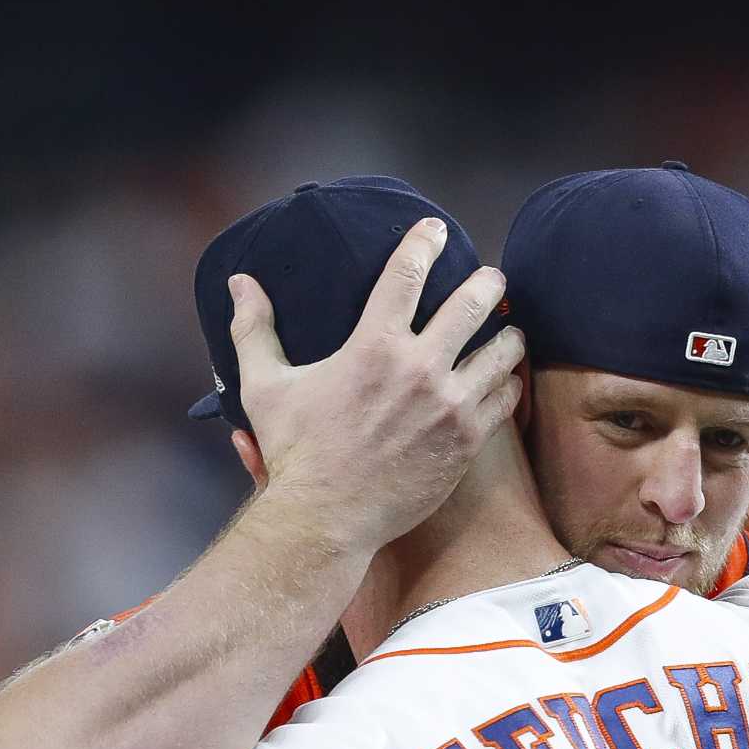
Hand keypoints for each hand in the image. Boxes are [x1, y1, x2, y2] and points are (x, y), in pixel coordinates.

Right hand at [228, 218, 524, 554]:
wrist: (327, 518)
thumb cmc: (294, 453)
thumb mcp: (265, 386)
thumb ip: (254, 329)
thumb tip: (240, 282)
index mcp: (373, 345)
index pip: (408, 271)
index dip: (425, 241)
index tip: (437, 230)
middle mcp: (419, 369)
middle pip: (472, 303)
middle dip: (488, 282)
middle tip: (492, 278)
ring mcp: (448, 406)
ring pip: (501, 352)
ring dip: (508, 334)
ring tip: (509, 329)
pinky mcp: (465, 441)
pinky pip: (504, 399)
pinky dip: (509, 382)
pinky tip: (506, 377)